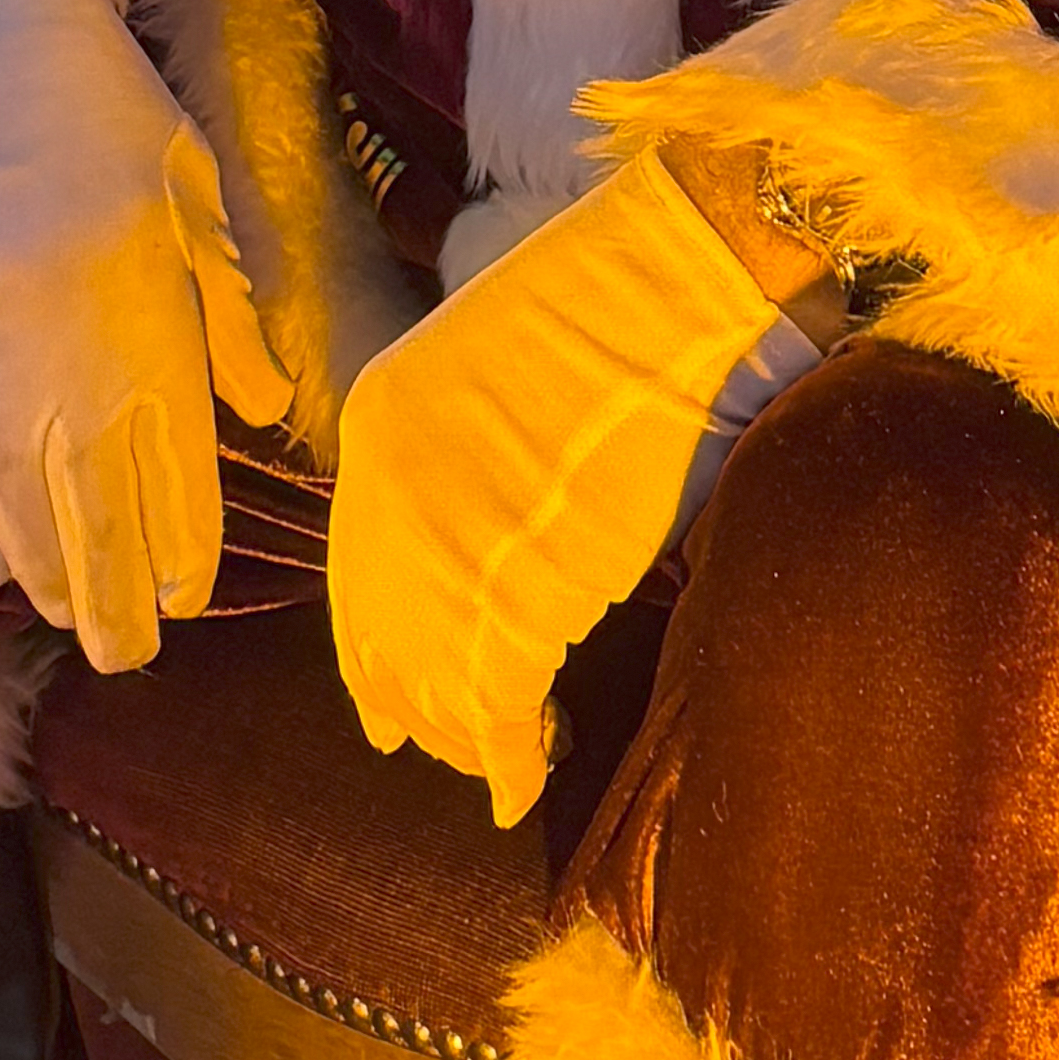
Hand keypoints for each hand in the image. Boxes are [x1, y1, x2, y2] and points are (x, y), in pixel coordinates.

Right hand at [0, 0, 288, 674]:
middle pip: (94, 531)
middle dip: (115, 605)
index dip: (182, 560)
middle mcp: (63, 380)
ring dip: (43, 578)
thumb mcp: (196, 196)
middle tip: (128, 654)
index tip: (187, 598)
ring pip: (13, 520)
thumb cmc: (101, 108)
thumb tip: (263, 412)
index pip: (174, 493)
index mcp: (147, 341)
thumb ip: (230, 315)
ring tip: (67, 617)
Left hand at [328, 153, 815, 828]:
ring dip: (466, 737)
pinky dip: (510, 755)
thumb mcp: (512, 382)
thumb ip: (479, 466)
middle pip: (384, 634)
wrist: (699, 277)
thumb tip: (493, 561)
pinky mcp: (517, 579)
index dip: (379, 653)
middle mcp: (392, 481)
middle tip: (459, 758)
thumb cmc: (635, 317)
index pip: (359, 570)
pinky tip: (525, 783)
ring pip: (434, 676)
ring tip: (507, 767)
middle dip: (418, 708)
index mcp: (383, 420)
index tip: (393, 717)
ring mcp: (450, 534)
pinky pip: (495, 697)